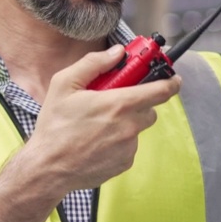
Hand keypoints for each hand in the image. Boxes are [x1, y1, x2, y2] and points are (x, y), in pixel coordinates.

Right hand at [14, 45, 180, 194]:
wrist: (48, 168)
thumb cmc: (54, 126)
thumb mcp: (64, 84)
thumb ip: (93, 63)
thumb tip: (116, 53)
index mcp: (119, 104)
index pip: (161, 90)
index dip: (170, 81)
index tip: (172, 78)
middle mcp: (129, 127)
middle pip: (149, 109)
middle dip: (137, 102)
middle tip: (114, 100)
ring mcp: (129, 147)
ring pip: (136, 128)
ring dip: (124, 122)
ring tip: (96, 125)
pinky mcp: (124, 163)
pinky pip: (128, 146)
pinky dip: (117, 141)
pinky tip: (95, 141)